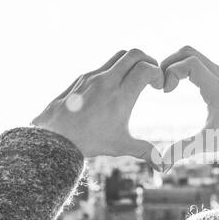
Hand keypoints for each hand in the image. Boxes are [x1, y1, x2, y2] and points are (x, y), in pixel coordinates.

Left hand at [31, 49, 164, 166]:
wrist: (55, 137)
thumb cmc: (89, 141)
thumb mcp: (120, 145)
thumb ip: (145, 151)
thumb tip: (163, 166)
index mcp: (120, 96)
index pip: (146, 69)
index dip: (158, 74)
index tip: (158, 87)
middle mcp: (107, 81)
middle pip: (134, 54)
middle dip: (148, 60)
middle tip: (151, 74)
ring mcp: (93, 77)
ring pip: (118, 56)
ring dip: (131, 61)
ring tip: (135, 76)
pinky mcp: (82, 77)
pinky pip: (103, 65)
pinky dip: (115, 69)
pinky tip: (115, 85)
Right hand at [157, 45, 218, 170]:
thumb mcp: (209, 142)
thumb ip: (184, 150)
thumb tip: (162, 164)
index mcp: (216, 87)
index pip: (188, 63)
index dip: (171, 72)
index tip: (166, 92)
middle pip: (188, 51)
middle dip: (168, 62)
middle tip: (161, 83)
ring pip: (194, 54)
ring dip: (177, 64)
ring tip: (168, 85)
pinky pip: (201, 61)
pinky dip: (186, 67)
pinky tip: (181, 86)